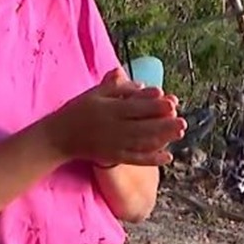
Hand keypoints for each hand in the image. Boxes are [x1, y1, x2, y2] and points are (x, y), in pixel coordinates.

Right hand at [43, 69, 186, 165]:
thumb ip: (118, 87)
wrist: (60, 136)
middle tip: (183, 122)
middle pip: (142, 127)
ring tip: (180, 133)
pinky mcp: (113, 157)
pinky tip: (168, 156)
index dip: (154, 106)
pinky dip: (151, 159)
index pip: (135, 108)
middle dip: (164, 125)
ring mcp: (114, 145)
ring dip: (163, 140)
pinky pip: (135, 159)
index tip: (172, 102)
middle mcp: (113, 128)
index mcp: (109, 109)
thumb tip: (143, 85)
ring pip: (142, 143)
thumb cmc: (79, 110)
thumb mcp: (95, 93)